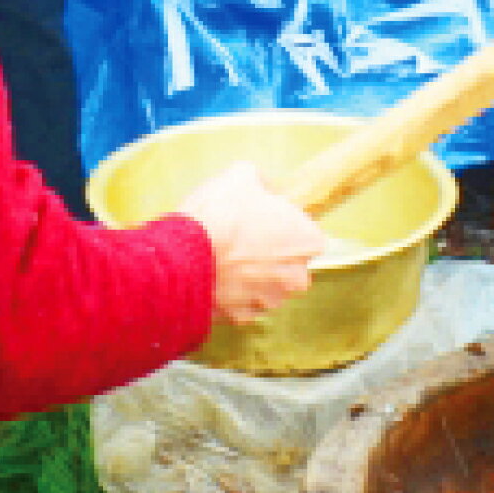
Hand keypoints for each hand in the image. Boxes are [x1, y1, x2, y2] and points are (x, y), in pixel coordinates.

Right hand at [178, 161, 326, 325]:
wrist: (184, 257)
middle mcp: (298, 276)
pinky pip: (243, 304)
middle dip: (273, 256)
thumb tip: (265, 185)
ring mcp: (271, 299)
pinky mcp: (244, 316)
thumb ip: (262, 180)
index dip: (287, 228)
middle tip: (245, 240)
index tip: (268, 223)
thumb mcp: (241, 176)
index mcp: (308, 241)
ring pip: (268, 286)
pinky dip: (232, 294)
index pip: (309, 236)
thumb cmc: (219, 216)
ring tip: (225, 258)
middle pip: (291, 265)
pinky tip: (216, 276)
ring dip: (253, 276)